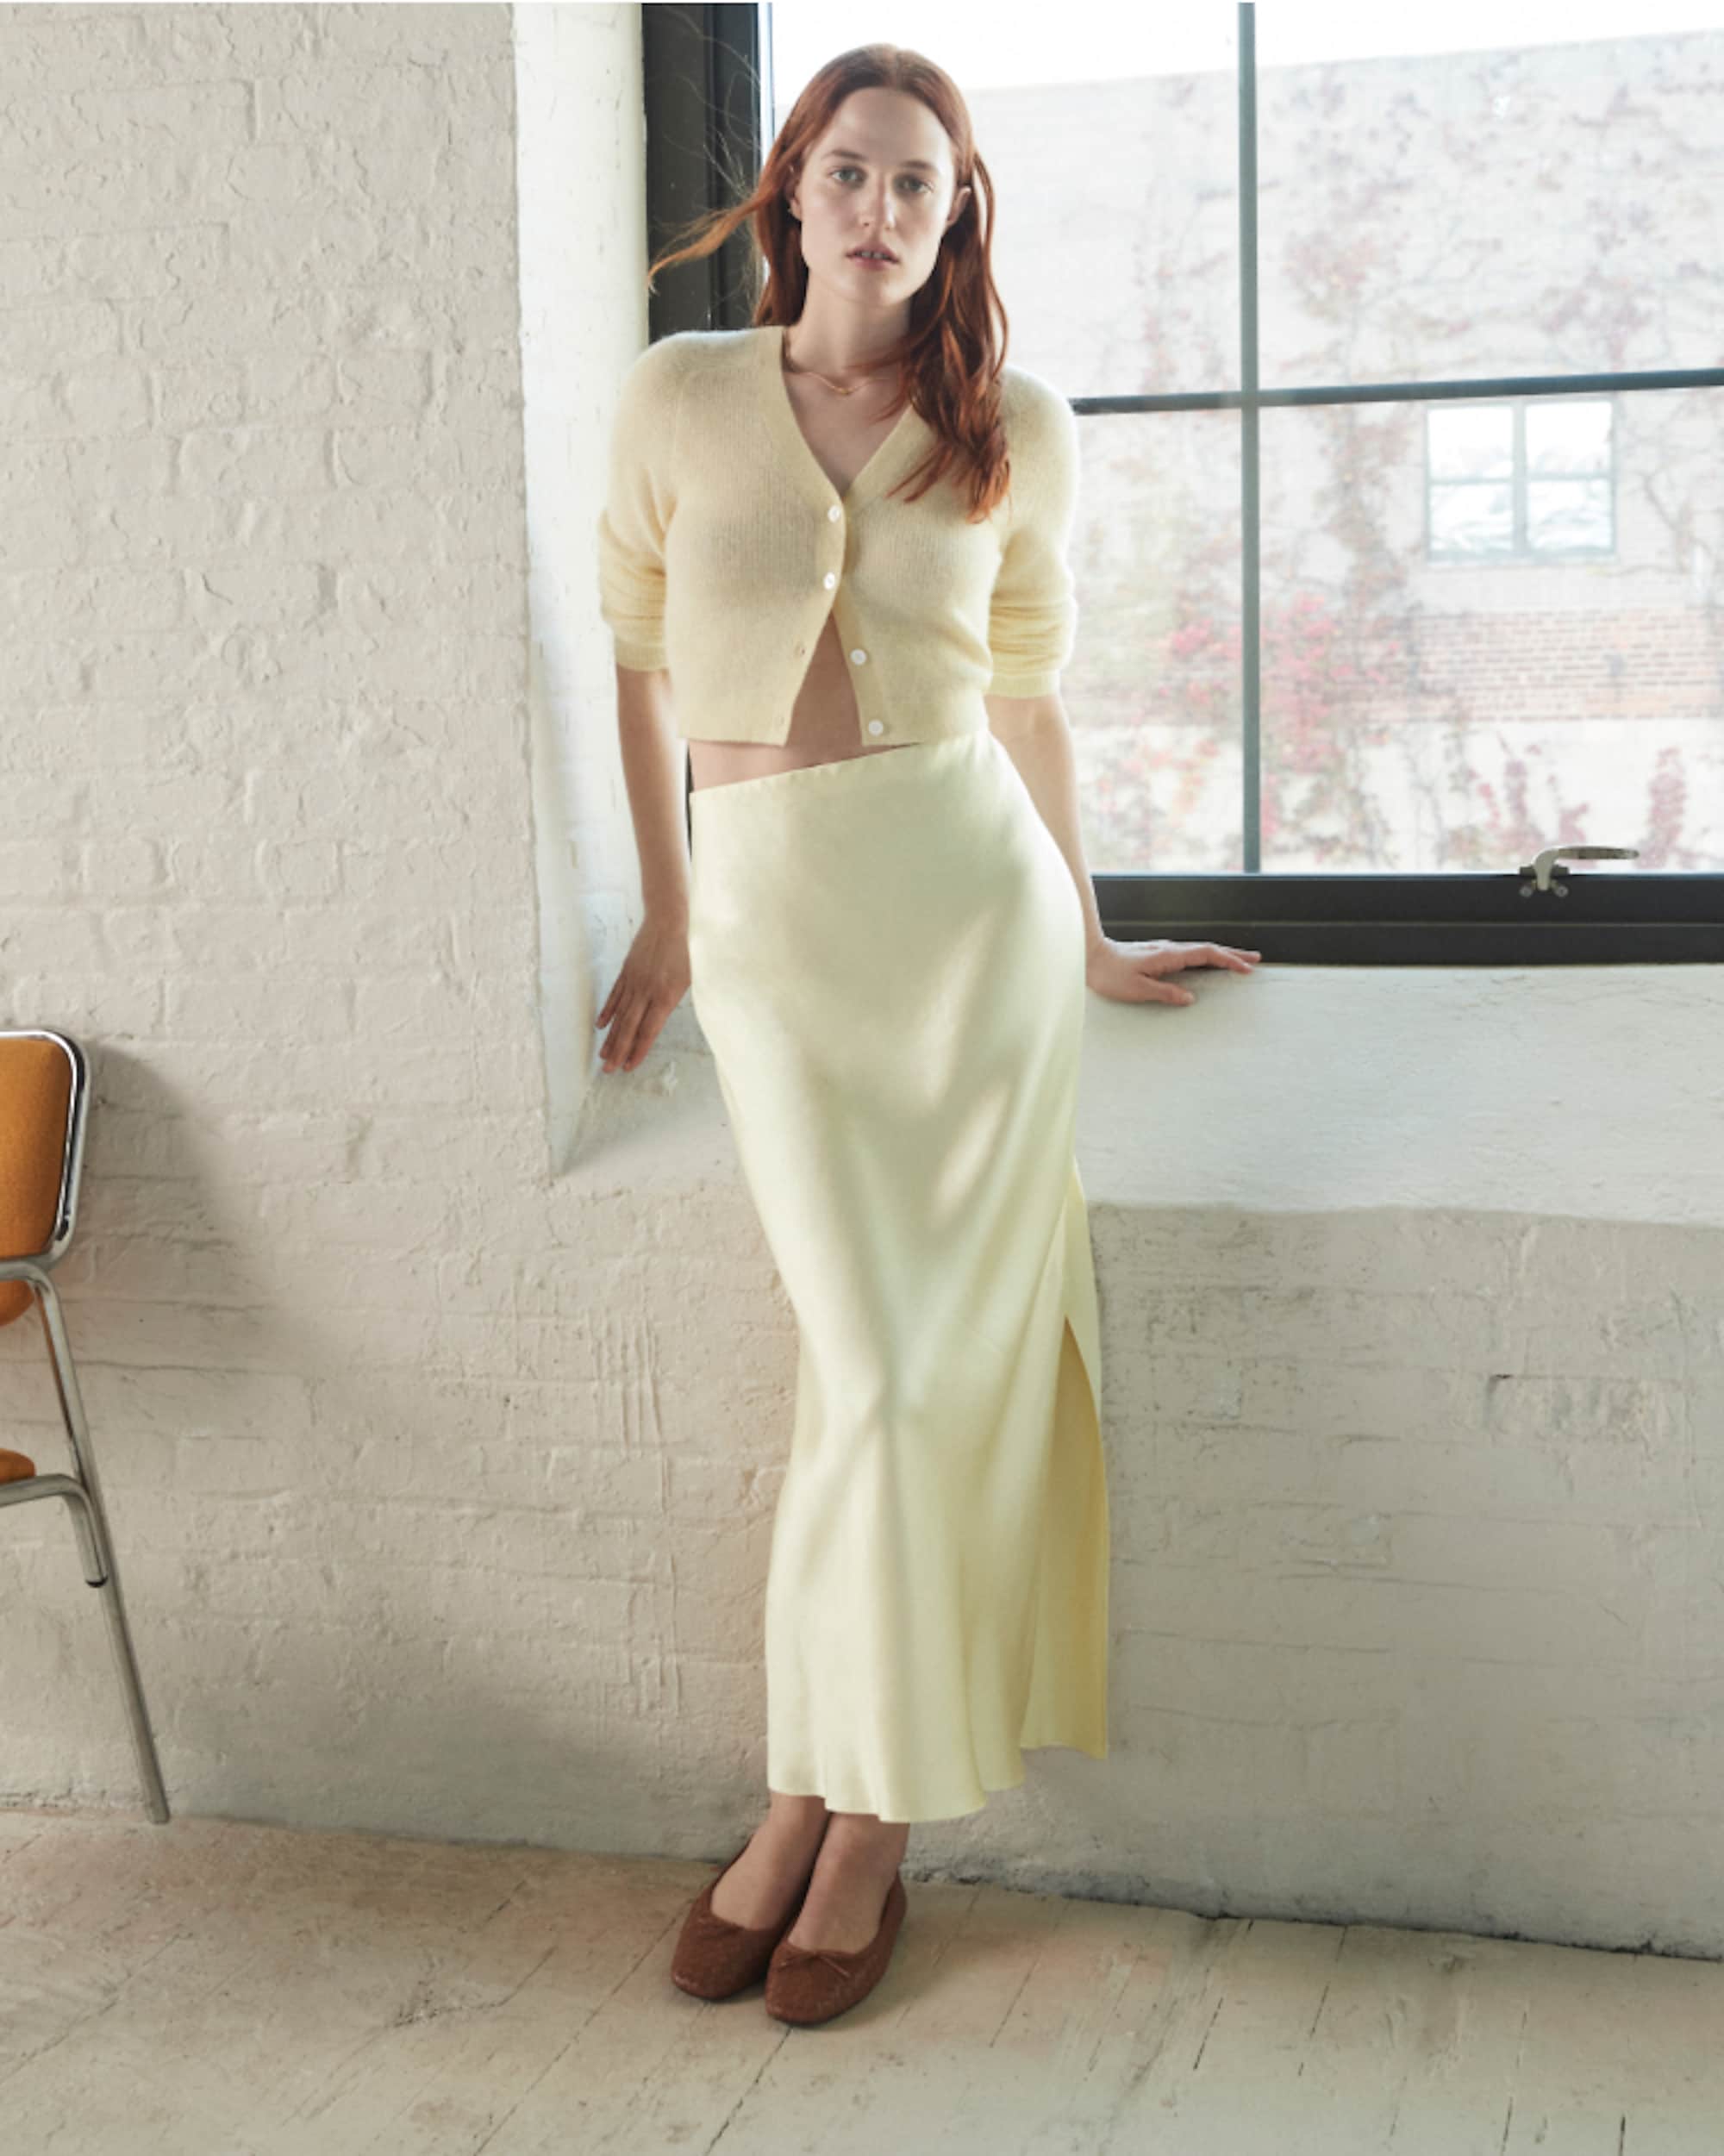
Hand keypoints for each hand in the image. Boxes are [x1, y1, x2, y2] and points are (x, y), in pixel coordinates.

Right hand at [596, 913, 689, 1071]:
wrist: (669, 920)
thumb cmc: (687, 950)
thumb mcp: (690, 979)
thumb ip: (676, 1002)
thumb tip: (664, 1021)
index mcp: (665, 997)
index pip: (648, 1031)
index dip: (638, 1051)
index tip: (629, 1067)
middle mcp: (646, 992)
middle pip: (629, 1028)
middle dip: (619, 1051)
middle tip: (609, 1070)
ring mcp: (633, 982)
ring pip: (619, 1015)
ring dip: (611, 1037)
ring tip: (603, 1055)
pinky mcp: (627, 972)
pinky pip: (615, 996)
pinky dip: (608, 1012)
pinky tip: (601, 1026)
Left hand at [1085, 935, 1262, 1005]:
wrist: (1091, 957)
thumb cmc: (1110, 975)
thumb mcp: (1136, 989)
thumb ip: (1165, 993)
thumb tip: (1190, 998)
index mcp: (1169, 956)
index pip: (1207, 954)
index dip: (1229, 960)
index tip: (1246, 968)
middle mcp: (1169, 949)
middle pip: (1209, 949)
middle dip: (1233, 955)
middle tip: (1255, 960)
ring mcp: (1164, 950)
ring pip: (1200, 951)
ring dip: (1222, 955)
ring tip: (1240, 961)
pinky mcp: (1159, 955)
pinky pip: (1190, 954)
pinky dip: (1206, 957)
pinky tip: (1208, 963)